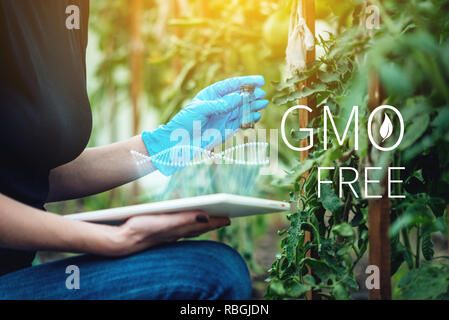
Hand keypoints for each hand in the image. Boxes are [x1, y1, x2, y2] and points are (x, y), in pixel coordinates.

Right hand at [106, 212, 229, 255]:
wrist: (121, 241)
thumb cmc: (141, 229)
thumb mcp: (164, 221)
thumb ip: (185, 219)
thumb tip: (206, 216)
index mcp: (180, 228)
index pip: (203, 224)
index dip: (217, 220)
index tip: (230, 217)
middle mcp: (176, 232)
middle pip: (199, 227)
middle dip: (214, 222)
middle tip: (227, 218)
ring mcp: (168, 234)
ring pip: (190, 229)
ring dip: (202, 225)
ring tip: (212, 220)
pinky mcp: (160, 233)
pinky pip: (180, 230)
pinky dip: (189, 226)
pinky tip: (187, 226)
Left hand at [141, 75, 267, 174]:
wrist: (180, 142)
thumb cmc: (185, 121)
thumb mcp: (202, 108)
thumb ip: (222, 103)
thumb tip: (240, 97)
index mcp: (213, 93)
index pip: (233, 85)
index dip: (247, 82)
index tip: (260, 80)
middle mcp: (221, 104)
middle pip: (240, 96)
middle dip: (252, 94)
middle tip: (262, 93)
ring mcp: (225, 116)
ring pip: (243, 109)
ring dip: (253, 106)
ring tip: (263, 103)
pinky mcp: (228, 129)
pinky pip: (242, 123)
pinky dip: (250, 119)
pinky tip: (257, 116)